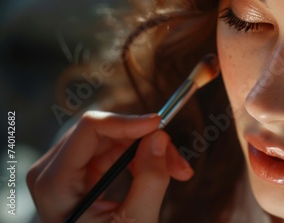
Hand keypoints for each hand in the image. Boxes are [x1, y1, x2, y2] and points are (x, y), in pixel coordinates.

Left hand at [27, 111, 193, 222]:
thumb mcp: (135, 222)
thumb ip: (150, 181)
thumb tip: (160, 138)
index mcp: (55, 183)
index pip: (89, 129)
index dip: (128, 122)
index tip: (160, 126)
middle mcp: (53, 170)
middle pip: (104, 132)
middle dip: (145, 142)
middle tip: (179, 164)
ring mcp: (65, 169)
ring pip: (113, 138)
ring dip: (148, 151)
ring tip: (176, 172)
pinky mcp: (79, 170)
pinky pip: (113, 149)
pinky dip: (139, 158)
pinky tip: (157, 173)